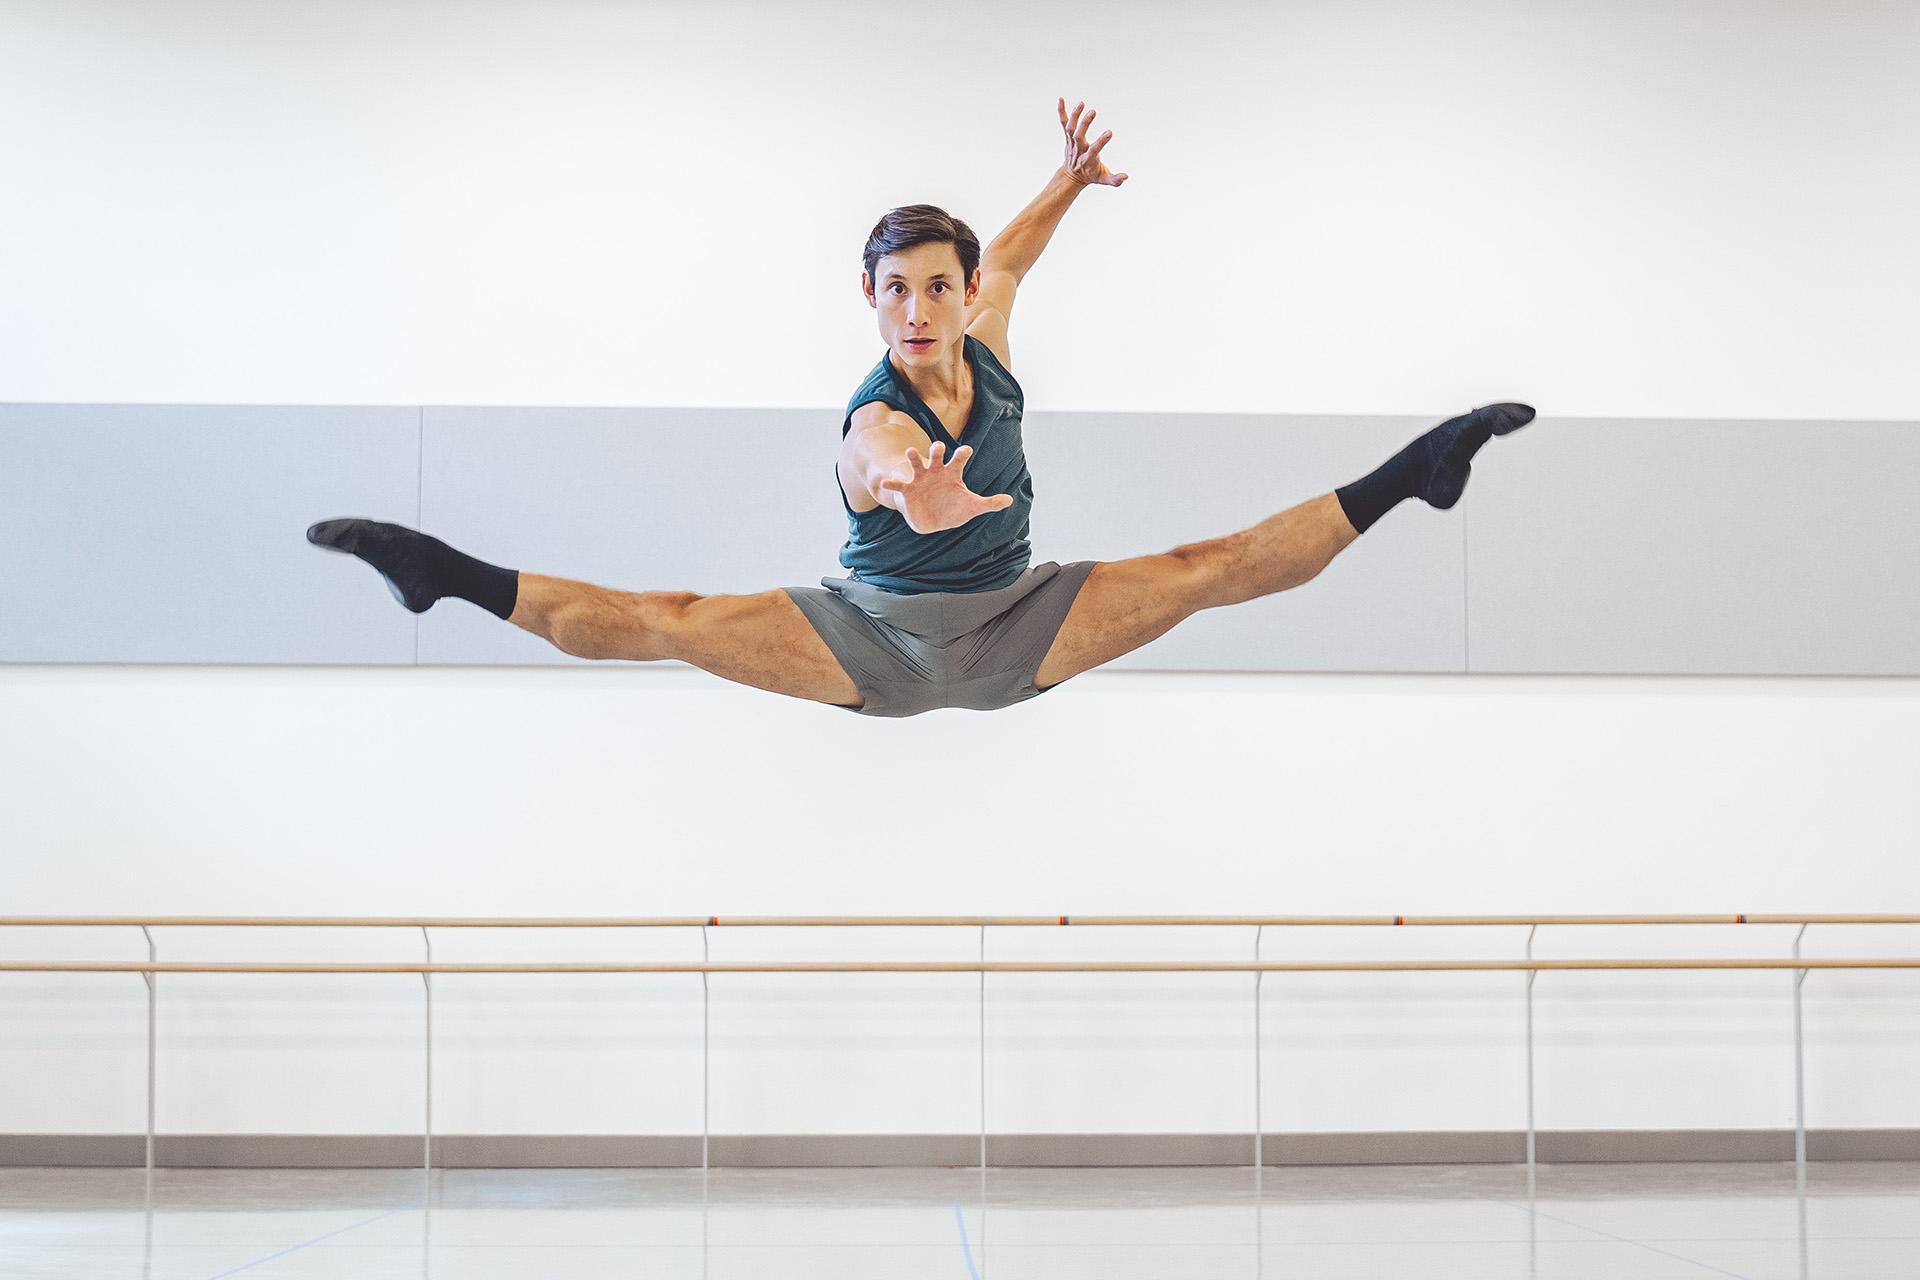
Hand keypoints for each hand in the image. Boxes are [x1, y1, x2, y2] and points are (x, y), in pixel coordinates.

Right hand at [878, 441, 1014, 533]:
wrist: (933, 520)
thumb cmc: (953, 509)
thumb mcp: (972, 506)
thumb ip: (989, 503)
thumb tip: (1009, 500)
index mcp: (952, 473)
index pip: (959, 459)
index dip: (962, 454)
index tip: (966, 450)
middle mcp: (936, 472)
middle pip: (936, 456)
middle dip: (937, 450)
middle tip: (938, 447)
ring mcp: (920, 479)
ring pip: (916, 463)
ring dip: (913, 458)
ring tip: (910, 452)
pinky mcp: (908, 491)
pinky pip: (899, 485)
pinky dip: (892, 483)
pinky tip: (886, 483)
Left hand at [1058, 97, 1127, 187]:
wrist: (1072, 175)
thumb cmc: (1091, 175)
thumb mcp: (1103, 179)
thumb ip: (1114, 180)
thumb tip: (1126, 177)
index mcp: (1087, 159)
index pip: (1094, 150)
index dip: (1101, 142)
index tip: (1110, 133)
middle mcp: (1078, 150)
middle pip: (1078, 136)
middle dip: (1085, 124)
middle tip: (1093, 111)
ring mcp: (1071, 142)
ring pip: (1070, 128)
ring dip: (1074, 115)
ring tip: (1082, 103)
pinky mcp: (1068, 137)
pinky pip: (1063, 123)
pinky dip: (1062, 112)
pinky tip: (1061, 99)